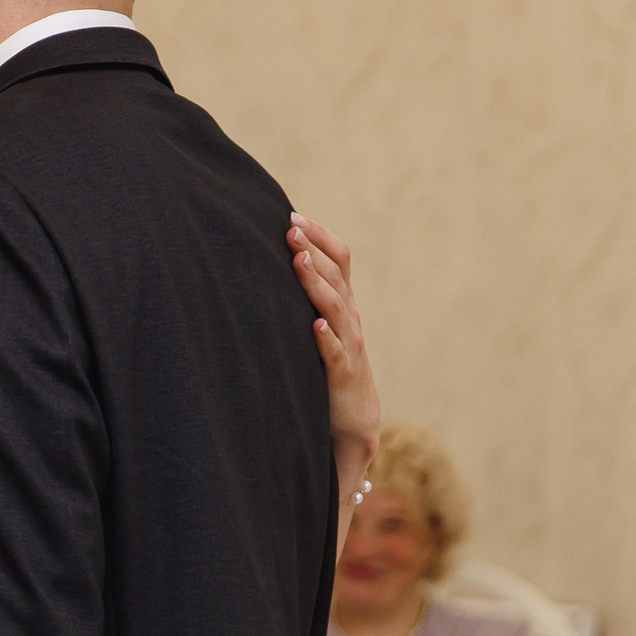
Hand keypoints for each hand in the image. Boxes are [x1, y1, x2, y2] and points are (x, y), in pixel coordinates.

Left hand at [289, 213, 379, 478]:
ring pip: (335, 309)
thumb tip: (280, 263)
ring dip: (316, 284)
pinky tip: (314, 326)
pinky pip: (335, 355)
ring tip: (298, 261)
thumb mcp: (323, 325)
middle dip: (313, 250)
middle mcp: (349, 319)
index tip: (294, 216)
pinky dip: (326, 339)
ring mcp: (349, 346)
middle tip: (290, 228)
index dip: (321, 236)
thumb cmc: (332, 366)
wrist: (355, 419)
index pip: (340, 260)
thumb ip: (309, 297)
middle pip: (335, 277)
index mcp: (344, 305)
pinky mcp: (342, 376)